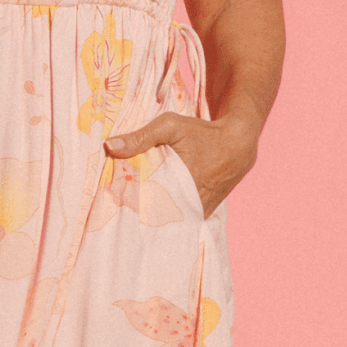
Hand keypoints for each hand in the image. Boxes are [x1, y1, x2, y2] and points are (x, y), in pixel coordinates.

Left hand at [105, 109, 257, 218]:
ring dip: (153, 217)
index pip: (144, 204)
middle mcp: (189, 203)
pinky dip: (168, 217)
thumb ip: (141, 136)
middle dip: (138, 213)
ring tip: (133, 217)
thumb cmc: (202, 133)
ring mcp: (198, 211)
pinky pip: (181, 220)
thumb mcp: (171, 126)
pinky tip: (154, 214)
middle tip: (118, 213)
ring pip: (168, 220)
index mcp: (178, 184)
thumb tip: (109, 146)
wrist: (237, 144)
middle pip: (155, 215)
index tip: (111, 205)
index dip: (127, 205)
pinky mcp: (203, 213)